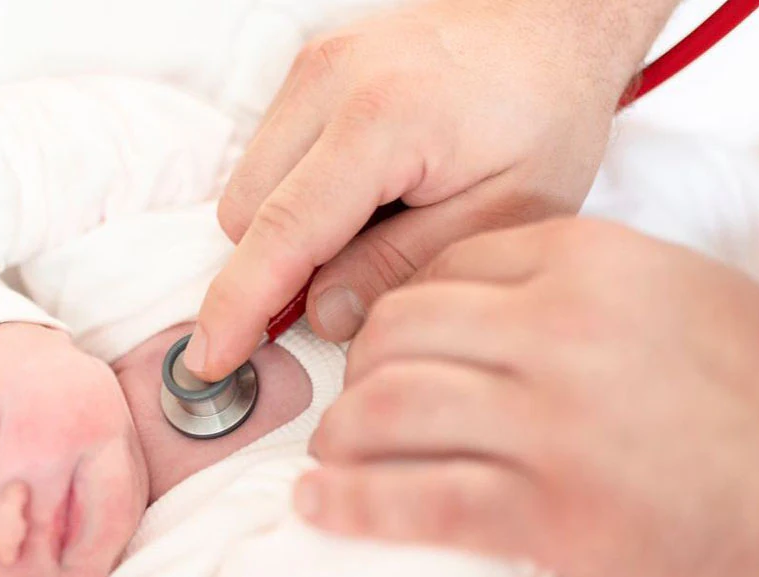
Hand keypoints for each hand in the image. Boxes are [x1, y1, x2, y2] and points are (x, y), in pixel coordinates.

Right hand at [186, 0, 680, 380]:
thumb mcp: (504, 213)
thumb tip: (321, 316)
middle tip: (354, 283)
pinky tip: (364, 193)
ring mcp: (311, 67)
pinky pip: (268, 155)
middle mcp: (329, 81)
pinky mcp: (307, 68)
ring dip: (288, 231)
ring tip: (374, 226)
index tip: (208, 360)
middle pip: (246, 214)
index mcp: (384, 119)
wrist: (549, 22)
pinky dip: (297, 194)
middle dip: (278, 269)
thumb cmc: (543, 112)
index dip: (239, 306)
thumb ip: (403, 269)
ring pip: (248, 187)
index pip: (283, 230)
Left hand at [299, 218, 758, 576]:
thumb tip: (464, 301)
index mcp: (584, 261)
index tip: (384, 344)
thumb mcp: (664, 289)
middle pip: (398, 332)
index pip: (440, 268)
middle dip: (357, 369)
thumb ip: (564, 282)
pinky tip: (320, 506)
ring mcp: (551, 421)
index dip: (394, 309)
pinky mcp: (552, 511)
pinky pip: (418, 499)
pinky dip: (353, 505)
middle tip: (355, 400)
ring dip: (342, 435)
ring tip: (334, 453)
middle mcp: (558, 329)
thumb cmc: (751, 386)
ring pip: (390, 408)